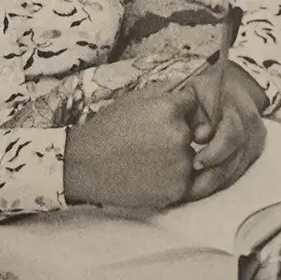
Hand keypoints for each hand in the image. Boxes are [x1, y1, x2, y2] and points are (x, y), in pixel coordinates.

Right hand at [64, 85, 205, 210]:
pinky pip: (187, 181)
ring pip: (193, 157)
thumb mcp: (132, 98)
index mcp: (169, 108)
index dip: (179, 109)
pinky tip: (151, 173)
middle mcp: (180, 135)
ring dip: (178, 157)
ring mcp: (181, 165)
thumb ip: (163, 91)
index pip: (192, 103)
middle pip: (195, 131)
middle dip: (180, 133)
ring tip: (149, 159)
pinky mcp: (177, 191)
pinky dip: (173, 178)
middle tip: (151, 141)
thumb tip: (186, 88)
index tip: (162, 117)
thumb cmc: (106, 128)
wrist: (85, 163)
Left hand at [186, 64, 267, 200]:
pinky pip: (238, 172)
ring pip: (237, 170)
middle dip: (212, 178)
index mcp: (239, 110)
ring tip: (192, 193)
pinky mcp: (253, 153)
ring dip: (215, 185)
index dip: (215, 152)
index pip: (232, 136)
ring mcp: (255, 143)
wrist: (234, 85)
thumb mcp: (197, 93)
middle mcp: (253, 129)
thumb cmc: (208, 89)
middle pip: (235, 159)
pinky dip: (220, 182)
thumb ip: (196, 114)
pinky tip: (203, 188)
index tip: (195, 163)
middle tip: (189, 190)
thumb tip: (200, 137)